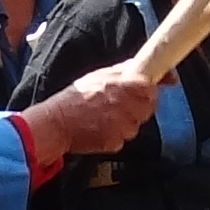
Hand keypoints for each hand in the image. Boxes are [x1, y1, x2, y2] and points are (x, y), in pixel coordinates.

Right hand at [32, 67, 158, 156]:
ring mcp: (123, 125)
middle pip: (148, 109)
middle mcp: (127, 105)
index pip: (152, 89)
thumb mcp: (101, 74)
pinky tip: (100, 128)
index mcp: (126, 85)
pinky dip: (115, 136)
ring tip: (106, 117)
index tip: (142, 93)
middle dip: (138, 107)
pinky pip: (123, 139)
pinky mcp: (116, 142)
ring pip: (136, 125)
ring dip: (126, 123)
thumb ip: (127, 70)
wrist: (56, 122)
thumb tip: (152, 68)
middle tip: (119, 106)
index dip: (148, 92)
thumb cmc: (77, 97)